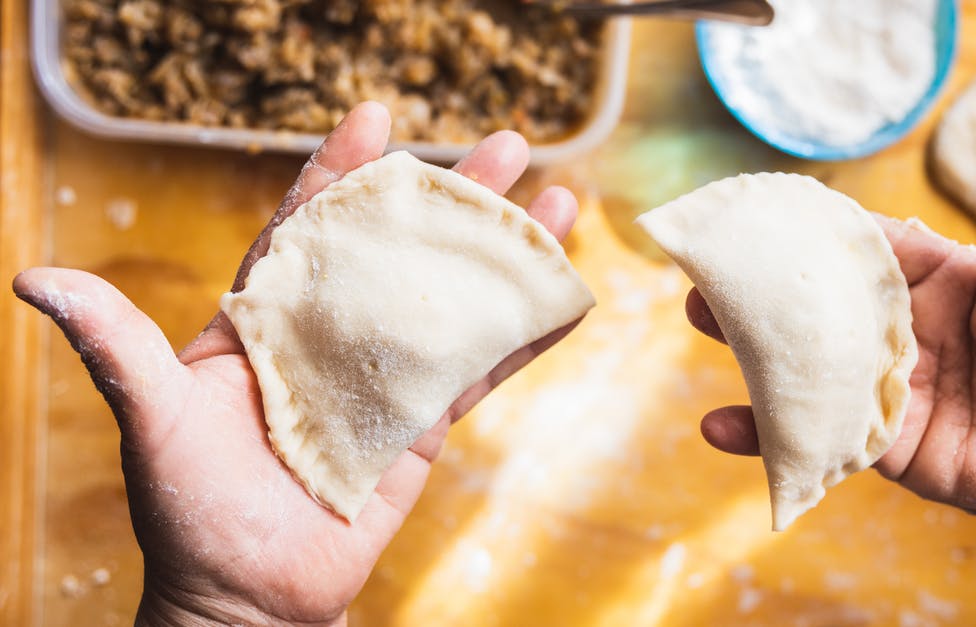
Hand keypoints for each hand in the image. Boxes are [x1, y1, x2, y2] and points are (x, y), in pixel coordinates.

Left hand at [12, 102, 582, 625]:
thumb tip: (36, 279)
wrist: (246, 598)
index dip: (342, 172)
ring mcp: (386, 378)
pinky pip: (485, 371)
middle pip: (403, 249)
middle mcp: (333, 337)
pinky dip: (527, 334)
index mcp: (268, 320)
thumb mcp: (150, 420)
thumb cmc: (188, 512)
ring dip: (505, 252)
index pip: (308, 226)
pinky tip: (567, 295)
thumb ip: (115, 345)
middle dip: (452, 195)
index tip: (378, 122)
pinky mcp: (424, 426)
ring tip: (559, 201)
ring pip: (456, 300)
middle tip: (504, 144)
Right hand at [691, 138, 975, 625]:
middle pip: (818, 301)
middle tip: (710, 262)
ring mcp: (883, 388)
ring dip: (750, 347)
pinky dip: (765, 434)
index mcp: (935, 283)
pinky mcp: (878, 444)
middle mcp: (900, 331)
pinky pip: (814, 435)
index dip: (816, 228)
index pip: (865, 247)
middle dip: (763, 283)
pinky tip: (719, 426)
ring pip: (805, 363)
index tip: (761, 208)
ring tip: (699, 322)